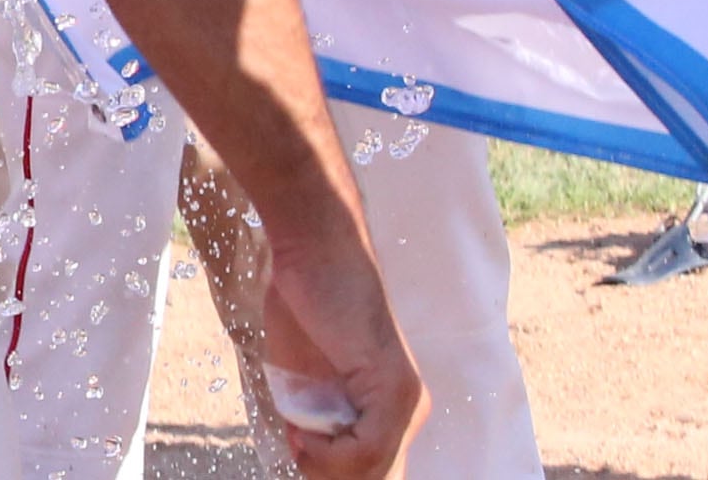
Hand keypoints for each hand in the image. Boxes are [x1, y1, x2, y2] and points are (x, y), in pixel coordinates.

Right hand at [260, 236, 422, 479]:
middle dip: (327, 472)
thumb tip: (306, 458)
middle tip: (297, 448)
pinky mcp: (395, 390)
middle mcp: (410, 409)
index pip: (375, 469)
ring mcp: (407, 401)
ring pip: (371, 471)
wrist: (315, 249)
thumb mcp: (303, 379)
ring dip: (323, 465)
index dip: (331, 471)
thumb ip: (312, 421)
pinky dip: (328, 452)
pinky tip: (305, 429)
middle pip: (377, 476)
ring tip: (298, 435)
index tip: (299, 451)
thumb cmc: (304, 303)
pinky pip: (366, 451)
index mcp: (391, 408)